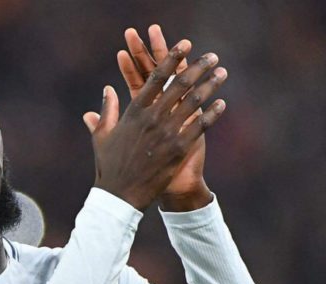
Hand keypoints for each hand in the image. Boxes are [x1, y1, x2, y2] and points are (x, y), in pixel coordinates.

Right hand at [83, 41, 226, 210]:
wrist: (119, 196)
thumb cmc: (109, 166)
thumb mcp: (103, 135)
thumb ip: (106, 110)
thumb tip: (108, 90)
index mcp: (134, 111)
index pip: (156, 77)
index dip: (171, 58)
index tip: (184, 45)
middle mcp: (152, 118)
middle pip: (179, 85)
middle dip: (198, 67)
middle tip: (212, 56)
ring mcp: (166, 133)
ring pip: (194, 103)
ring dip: (210, 85)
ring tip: (222, 72)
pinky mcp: (178, 150)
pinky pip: (200, 126)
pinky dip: (213, 113)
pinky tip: (223, 103)